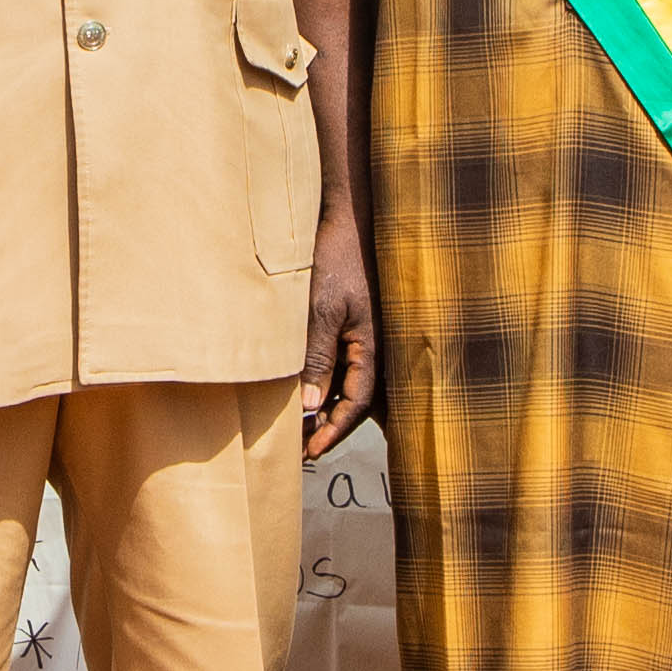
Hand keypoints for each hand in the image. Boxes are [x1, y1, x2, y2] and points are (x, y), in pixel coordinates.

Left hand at [300, 212, 379, 454]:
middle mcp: (373, 347)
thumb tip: (309, 404)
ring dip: (326, 408)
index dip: (335, 429)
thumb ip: (317, 357)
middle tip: (301, 449)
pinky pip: (342, 366)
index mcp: (372, 347)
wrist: (345, 219)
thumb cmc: (336, 259)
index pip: (358, 402)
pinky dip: (325, 385)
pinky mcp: (351, 327)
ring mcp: (363, 338)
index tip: (311, 450)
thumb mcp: (322, 310)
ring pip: (348, 386)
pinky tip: (305, 391)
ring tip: (299, 427)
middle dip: (330, 426)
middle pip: (355, 400)